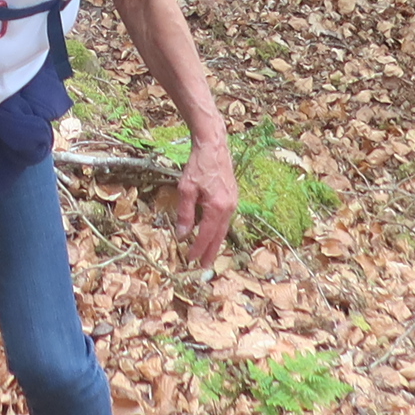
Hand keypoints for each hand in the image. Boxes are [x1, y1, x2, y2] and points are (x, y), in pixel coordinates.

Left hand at [174, 134, 240, 266]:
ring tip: (208, 255)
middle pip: (219, 236)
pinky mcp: (233, 198)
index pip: (206, 235)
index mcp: (217, 207)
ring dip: (215, 243)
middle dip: (211, 252)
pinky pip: (226, 220)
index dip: (198, 249)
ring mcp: (233, 203)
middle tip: (204, 267)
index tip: (190, 260)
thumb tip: (181, 235)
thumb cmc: (198, 165)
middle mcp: (229, 208)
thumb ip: (184, 214)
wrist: (214, 147)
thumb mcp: (186, 189)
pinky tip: (213, 234)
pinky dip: (218, 230)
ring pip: (224, 229)